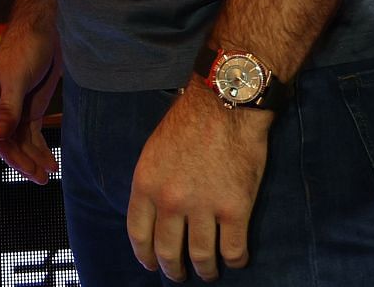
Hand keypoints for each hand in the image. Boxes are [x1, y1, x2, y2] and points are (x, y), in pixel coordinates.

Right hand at [0, 24, 60, 182]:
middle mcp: (0, 107)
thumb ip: (8, 108)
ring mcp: (16, 108)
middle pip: (10, 142)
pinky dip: (41, 147)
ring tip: (48, 174)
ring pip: (22, 141)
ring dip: (34, 157)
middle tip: (41, 178)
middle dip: (25, 161)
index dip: (12, 156)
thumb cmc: (24, 47)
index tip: (28, 170)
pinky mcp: (31, 106)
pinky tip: (51, 159)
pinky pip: (33, 133)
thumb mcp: (16, 78)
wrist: (44, 29)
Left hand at [127, 86, 270, 282]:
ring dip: (205, 271)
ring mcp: (203, 206)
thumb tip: (153, 213)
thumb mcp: (154, 150)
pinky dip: (235, 260)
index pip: (138, 234)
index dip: (145, 255)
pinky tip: (236, 259)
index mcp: (146, 184)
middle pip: (167, 251)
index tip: (151, 265)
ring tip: (209, 272)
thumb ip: (152, 183)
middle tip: (179, 275)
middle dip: (173, 269)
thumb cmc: (190, 121)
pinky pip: (233, 250)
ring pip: (201, 257)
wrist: (226, 103)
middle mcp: (170, 200)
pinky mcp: (235, 208)